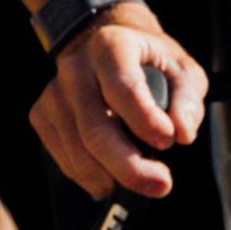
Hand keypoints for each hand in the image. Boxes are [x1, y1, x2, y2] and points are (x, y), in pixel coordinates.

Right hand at [30, 7, 206, 199]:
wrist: (105, 46)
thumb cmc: (148, 62)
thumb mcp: (181, 68)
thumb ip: (188, 98)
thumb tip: (183, 132)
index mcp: (111, 45)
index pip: (123, 88)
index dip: (146, 121)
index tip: (170, 140)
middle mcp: (75, 68)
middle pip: (96, 130)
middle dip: (130, 167)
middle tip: (161, 184)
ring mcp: (54, 93)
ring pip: (78, 151)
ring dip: (112, 177)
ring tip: (143, 181)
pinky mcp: (41, 115)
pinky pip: (64, 159)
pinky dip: (91, 177)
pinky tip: (113, 173)